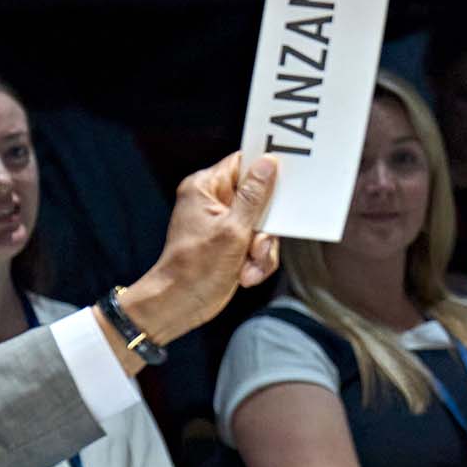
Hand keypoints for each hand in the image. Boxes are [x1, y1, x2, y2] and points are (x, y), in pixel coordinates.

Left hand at [117, 153, 281, 348]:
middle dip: (266, 227)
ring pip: (265, 225)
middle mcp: (215, 201)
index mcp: (206, 187)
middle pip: (261, 197)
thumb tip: (268, 163)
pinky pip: (260, 243)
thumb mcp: (233, 230)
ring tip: (248, 264)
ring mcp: (225, 222)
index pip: (242, 162)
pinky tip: (246, 274)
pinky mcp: (233, 242)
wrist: (180, 304)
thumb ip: (254, 197)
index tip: (286, 182)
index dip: (266, 169)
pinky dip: (258, 261)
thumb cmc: (196, 268)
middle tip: (257, 244)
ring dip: (263, 249)